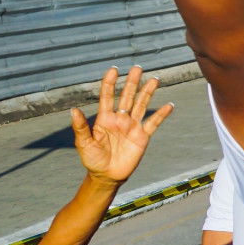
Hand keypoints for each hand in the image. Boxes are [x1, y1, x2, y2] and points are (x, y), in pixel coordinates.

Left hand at [73, 66, 173, 184]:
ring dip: (147, 93)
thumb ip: (81, 127)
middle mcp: (119, 119)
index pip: (107, 96)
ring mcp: (132, 127)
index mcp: (104, 118)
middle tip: (137, 68)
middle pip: (127, 96)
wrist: (107, 176)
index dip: (110, 82)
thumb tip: (73, 110)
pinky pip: (153, 123)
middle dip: (132, 82)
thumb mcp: (84, 144)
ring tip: (155, 80)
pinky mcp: (142, 136)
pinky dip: (161, 115)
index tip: (114, 70)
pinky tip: (169, 105)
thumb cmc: (92, 159)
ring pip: (141, 105)